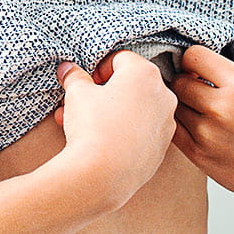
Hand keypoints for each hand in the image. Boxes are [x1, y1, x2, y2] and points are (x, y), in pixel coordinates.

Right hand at [53, 52, 177, 208]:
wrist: (102, 175)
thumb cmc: (92, 126)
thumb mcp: (76, 93)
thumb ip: (74, 76)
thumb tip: (68, 69)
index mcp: (145, 74)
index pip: (120, 58)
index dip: (98, 68)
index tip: (85, 84)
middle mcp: (164, 96)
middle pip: (130, 84)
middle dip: (104, 92)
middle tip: (82, 103)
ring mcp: (166, 124)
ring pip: (135, 109)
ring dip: (111, 112)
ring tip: (83, 125)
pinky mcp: (162, 148)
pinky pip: (141, 131)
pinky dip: (123, 131)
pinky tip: (101, 142)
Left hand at [169, 45, 233, 217]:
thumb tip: (197, 63)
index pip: (193, 56)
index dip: (196, 60)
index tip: (202, 68)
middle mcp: (222, 109)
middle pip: (179, 81)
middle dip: (187, 81)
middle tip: (201, 89)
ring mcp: (207, 135)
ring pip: (174, 106)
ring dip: (184, 104)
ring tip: (204, 109)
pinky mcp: (198, 156)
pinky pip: (173, 129)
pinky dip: (182, 123)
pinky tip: (200, 125)